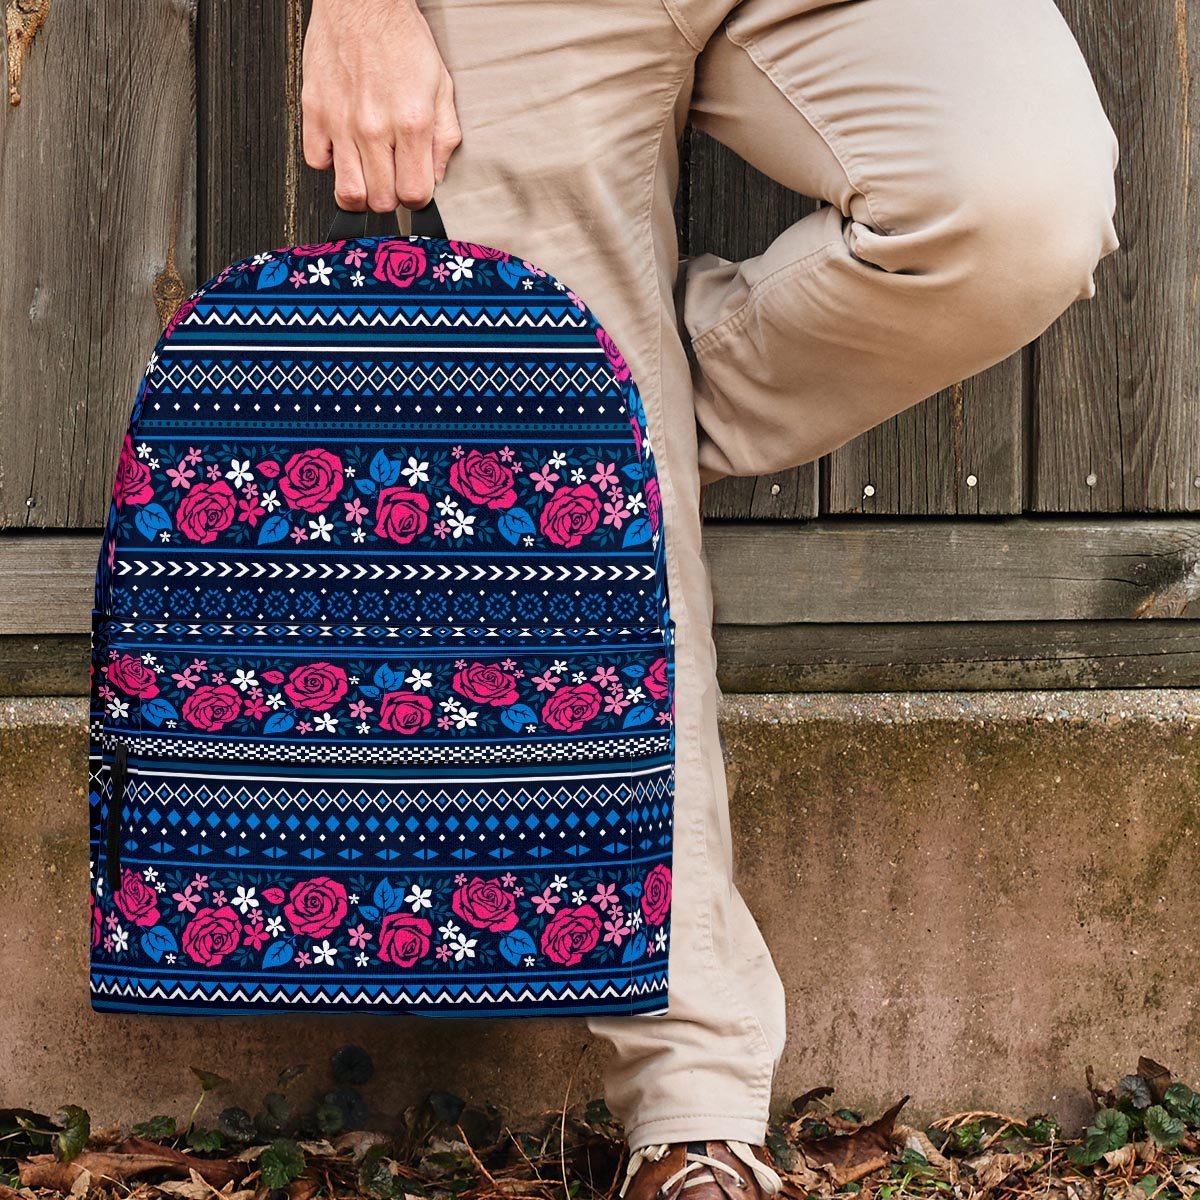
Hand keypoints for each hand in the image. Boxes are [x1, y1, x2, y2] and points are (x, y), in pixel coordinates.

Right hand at [302, 0, 460, 211]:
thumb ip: (444, 137)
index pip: (414, 194)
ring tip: (368, 176)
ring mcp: (341, 122)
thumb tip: (437, 176)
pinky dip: (330, 163)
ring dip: (361, 192)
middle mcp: (374, 127)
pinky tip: (343, 149)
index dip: (417, 199)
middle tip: (391, 179)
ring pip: (348, 192)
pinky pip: (316, 162)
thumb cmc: (401, 39)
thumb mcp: (441, 87)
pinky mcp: (314, 111)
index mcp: (411, 123)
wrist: (362, 1)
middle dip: (390, 197)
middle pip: (381, 201)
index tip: (414, 188)